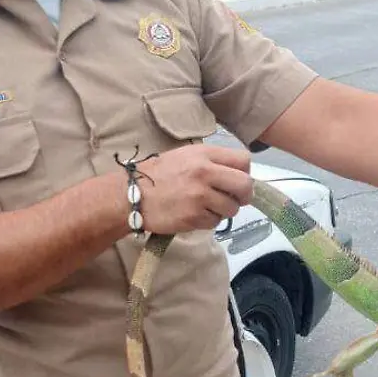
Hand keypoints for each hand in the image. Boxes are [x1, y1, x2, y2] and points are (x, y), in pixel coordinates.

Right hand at [134, 144, 253, 233]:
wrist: (132, 194)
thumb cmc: (159, 174)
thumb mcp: (186, 155)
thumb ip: (212, 161)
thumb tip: (238, 174)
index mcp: (204, 154)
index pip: (243, 160)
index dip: (245, 172)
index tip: (237, 180)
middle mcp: (205, 173)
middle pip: (245, 185)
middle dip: (244, 195)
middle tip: (235, 199)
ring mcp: (200, 196)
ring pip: (232, 208)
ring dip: (224, 210)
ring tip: (208, 207)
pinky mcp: (194, 216)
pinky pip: (215, 222)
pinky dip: (209, 221)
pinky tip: (195, 214)